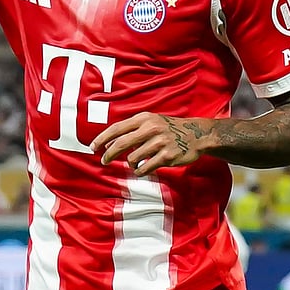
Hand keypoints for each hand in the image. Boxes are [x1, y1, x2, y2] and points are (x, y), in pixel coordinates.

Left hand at [91, 113, 212, 176]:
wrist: (196, 134)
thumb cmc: (168, 128)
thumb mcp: (150, 122)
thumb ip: (131, 130)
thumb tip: (108, 143)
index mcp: (144, 118)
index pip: (117, 128)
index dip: (102, 138)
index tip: (93, 147)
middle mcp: (151, 128)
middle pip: (121, 144)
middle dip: (109, 154)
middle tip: (104, 161)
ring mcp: (160, 142)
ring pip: (133, 158)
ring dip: (130, 164)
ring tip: (135, 163)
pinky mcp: (168, 156)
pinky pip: (145, 167)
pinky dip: (140, 170)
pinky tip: (142, 168)